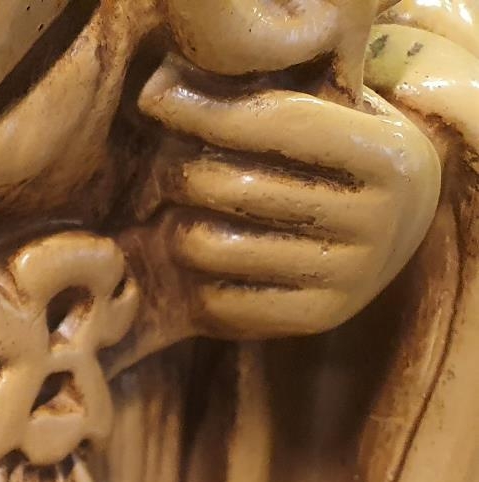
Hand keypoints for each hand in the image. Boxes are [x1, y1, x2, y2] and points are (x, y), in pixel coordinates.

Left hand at [136, 55, 439, 340]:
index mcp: (388, 156)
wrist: (393, 237)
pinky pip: (218, 300)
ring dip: (178, 229)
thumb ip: (268, 104)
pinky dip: (197, 281)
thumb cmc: (336, 164)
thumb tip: (161, 94)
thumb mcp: (329, 119)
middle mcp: (379, 220)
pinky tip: (202, 266)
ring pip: (212, 246)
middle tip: (163, 173)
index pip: (279, 124)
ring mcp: (350, 276)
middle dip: (181, 174)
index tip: (156, 104)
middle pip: (233, 188)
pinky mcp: (317, 320)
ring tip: (179, 217)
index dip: (208, 112)